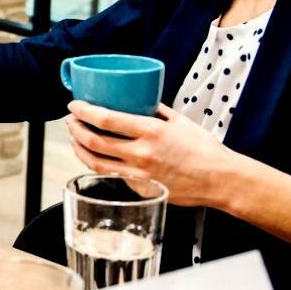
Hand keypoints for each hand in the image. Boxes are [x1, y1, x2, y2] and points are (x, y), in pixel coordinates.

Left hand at [63, 100, 235, 207]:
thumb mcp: (179, 121)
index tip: (75, 105)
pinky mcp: (140, 189)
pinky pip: (113, 175)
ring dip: (79, 149)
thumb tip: (137, 100)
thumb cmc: (203, 149)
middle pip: (93, 142)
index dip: (84, 112)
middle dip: (75, 129)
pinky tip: (95, 156)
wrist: (219, 179)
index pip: (105, 120)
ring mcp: (139, 175)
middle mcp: (141, 154)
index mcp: (151, 132)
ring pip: (95, 163)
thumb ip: (155, 110)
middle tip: (71, 121)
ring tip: (74, 138)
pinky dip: (99, 164)